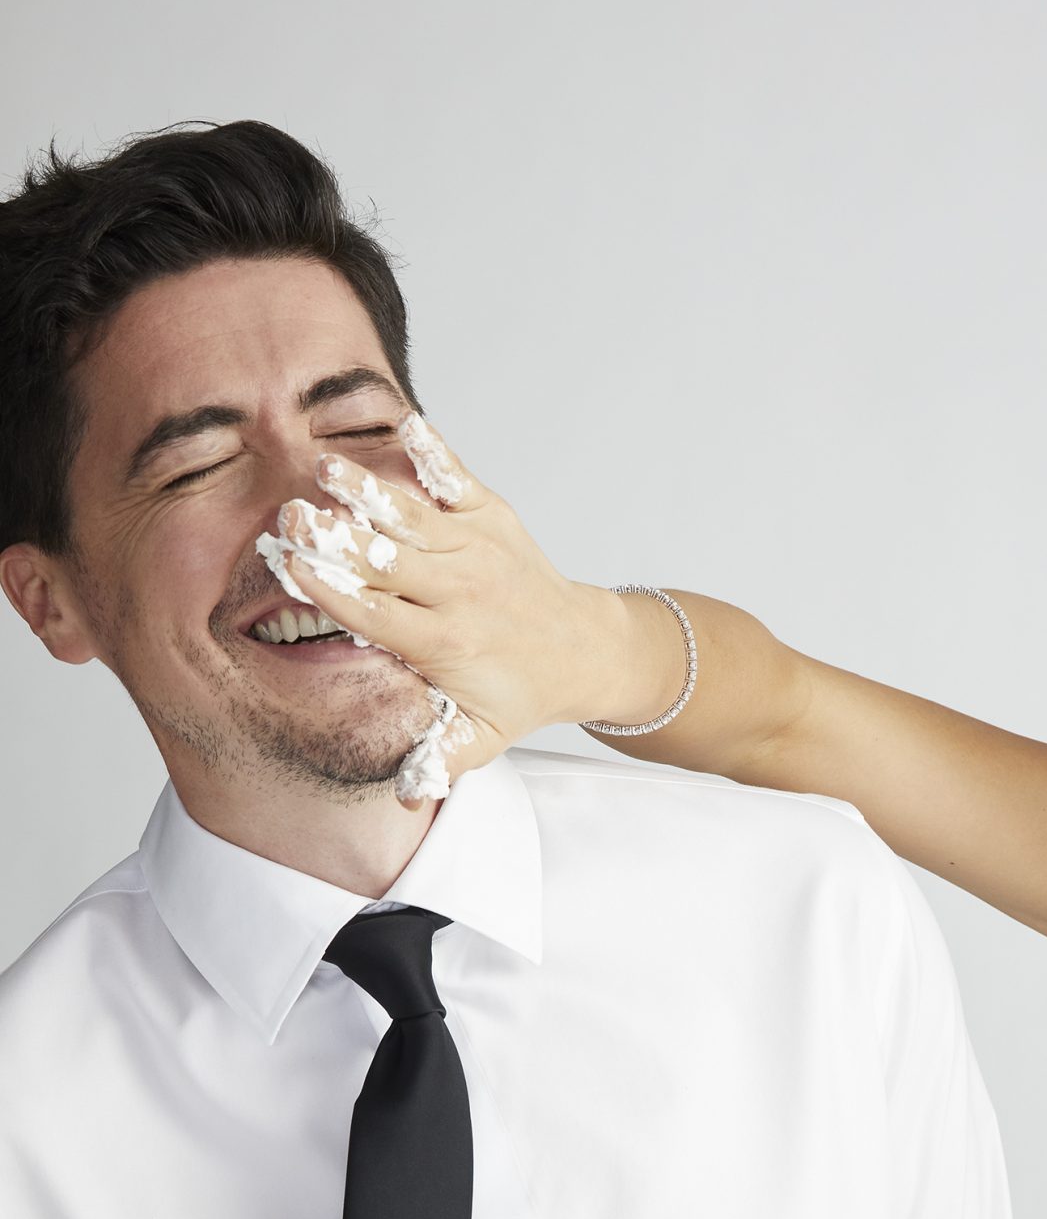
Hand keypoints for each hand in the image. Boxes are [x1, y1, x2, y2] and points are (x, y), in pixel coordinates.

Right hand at [262, 418, 642, 799]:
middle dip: (336, 537)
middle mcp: (461, 591)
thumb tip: (406, 797)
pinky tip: (402, 422)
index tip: (288, 567)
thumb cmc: (521, 693)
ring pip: (413, 515)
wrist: (585, 649)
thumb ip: (439, 760)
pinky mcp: (493, 515)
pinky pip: (456, 478)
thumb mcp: (482, 737)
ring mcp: (477, 547)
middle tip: (288, 514)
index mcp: (446, 644)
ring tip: (322, 465)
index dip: (331, 590)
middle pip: (386, 560)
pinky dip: (431, 451)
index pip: (377, 614)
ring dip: (367, 489)